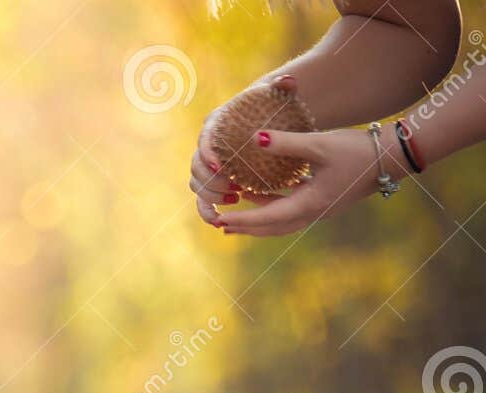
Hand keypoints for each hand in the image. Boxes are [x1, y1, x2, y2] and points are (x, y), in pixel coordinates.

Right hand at [189, 74, 301, 226]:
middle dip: (210, 180)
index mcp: (215, 125)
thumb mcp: (277, 95)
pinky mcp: (213, 182)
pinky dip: (208, 210)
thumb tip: (288, 81)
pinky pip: (202, 200)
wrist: (264, 121)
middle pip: (196, 166)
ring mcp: (207, 166)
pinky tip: (223, 217)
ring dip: (211, 194)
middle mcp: (205, 146)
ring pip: (197, 184)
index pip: (204, 139)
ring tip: (235, 197)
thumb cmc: (271, 107)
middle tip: (233, 187)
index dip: (207, 154)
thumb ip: (283, 86)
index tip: (219, 165)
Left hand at [220, 125, 407, 237]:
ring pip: (283, 221)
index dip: (243, 220)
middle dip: (247, 227)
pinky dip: (274, 206)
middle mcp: (314, 211)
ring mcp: (321, 207)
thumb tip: (255, 139)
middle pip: (272, 227)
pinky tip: (262, 194)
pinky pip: (293, 208)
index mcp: (311, 203)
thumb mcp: (320, 144)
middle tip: (221, 225)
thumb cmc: (358, 150)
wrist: (395, 156)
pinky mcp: (326, 199)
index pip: (268, 218)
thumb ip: (286, 143)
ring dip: (259, 219)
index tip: (221, 221)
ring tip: (236, 217)